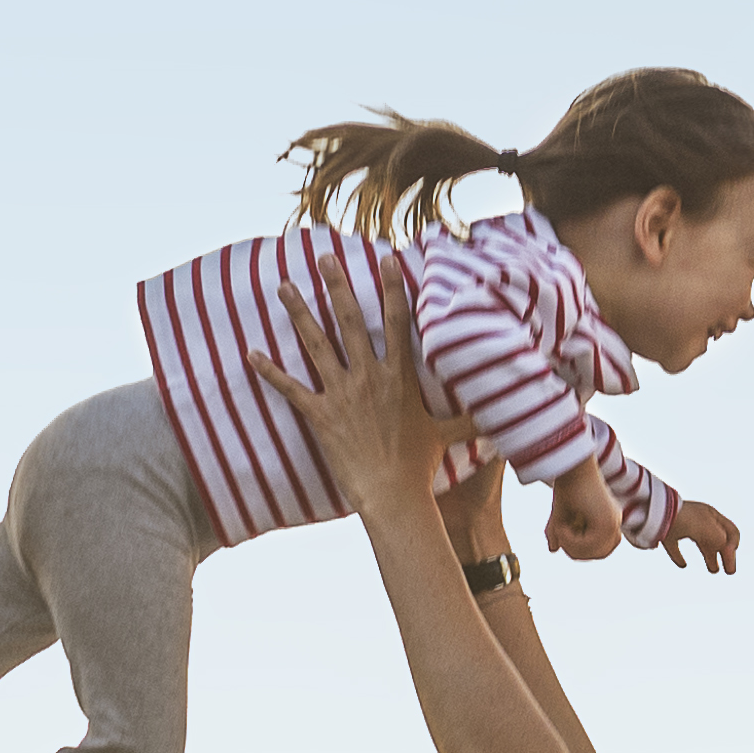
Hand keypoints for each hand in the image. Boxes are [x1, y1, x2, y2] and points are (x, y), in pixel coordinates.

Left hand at [261, 238, 458, 502]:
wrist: (393, 495)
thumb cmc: (420, 466)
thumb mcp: (447, 436)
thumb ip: (470, 419)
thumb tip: (503, 416)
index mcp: (398, 376)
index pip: (396, 320)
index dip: (392, 287)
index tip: (386, 258)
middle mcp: (368, 377)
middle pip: (349, 321)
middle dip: (336, 285)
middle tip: (323, 257)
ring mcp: (342, 394)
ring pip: (316, 344)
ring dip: (298, 313)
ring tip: (284, 286)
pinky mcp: (320, 416)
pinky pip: (290, 389)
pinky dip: (268, 371)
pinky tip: (250, 353)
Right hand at [547, 458, 627, 560]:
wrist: (573, 465)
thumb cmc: (567, 483)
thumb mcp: (560, 513)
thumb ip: (558, 532)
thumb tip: (553, 550)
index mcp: (609, 521)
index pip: (598, 551)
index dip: (578, 549)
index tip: (562, 531)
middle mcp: (615, 523)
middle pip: (596, 555)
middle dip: (574, 549)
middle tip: (559, 531)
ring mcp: (613, 523)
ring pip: (592, 553)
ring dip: (570, 545)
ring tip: (559, 527)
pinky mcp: (607, 522)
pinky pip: (586, 546)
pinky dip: (569, 540)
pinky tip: (562, 525)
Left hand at [656, 493, 742, 576]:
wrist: (654, 511)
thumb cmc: (685, 519)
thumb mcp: (709, 531)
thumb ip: (722, 542)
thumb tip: (728, 552)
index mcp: (711, 515)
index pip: (731, 531)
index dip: (734, 547)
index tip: (730, 560)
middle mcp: (698, 519)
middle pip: (718, 539)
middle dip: (725, 555)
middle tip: (729, 571)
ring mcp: (681, 526)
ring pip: (700, 542)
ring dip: (709, 557)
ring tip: (713, 571)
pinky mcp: (665, 533)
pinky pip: (675, 546)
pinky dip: (680, 556)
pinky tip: (682, 565)